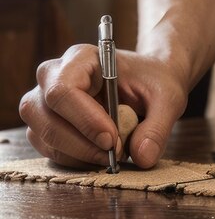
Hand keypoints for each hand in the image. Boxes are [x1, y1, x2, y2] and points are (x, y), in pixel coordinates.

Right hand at [19, 44, 187, 168]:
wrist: (151, 82)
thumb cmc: (156, 82)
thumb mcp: (168, 99)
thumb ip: (158, 127)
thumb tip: (143, 157)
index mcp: (82, 58)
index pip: (63, 89)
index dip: (84, 119)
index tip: (111, 139)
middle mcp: (54, 76)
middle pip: (42, 113)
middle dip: (80, 142)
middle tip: (116, 153)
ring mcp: (45, 101)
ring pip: (41, 134)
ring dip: (77, 154)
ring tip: (112, 156)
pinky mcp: (47, 124)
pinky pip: (48, 148)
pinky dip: (74, 159)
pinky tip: (101, 156)